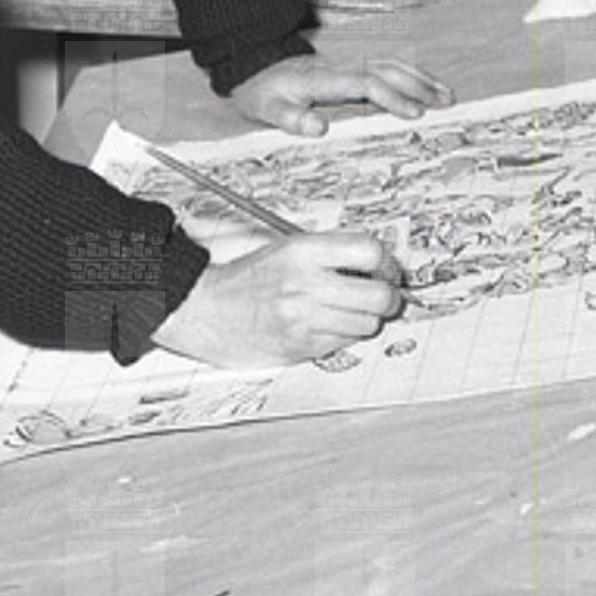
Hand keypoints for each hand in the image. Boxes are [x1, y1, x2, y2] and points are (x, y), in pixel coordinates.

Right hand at [151, 235, 402, 366]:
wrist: (205, 309)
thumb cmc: (246, 278)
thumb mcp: (286, 249)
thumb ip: (330, 253)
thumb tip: (376, 263)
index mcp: (302, 251)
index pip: (369, 251)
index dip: (387, 263)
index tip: (387, 270)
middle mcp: (305, 284)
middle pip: (379, 294)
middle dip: (389, 297)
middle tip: (384, 295)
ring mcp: (304, 319)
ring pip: (367, 323)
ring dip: (365, 318)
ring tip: (349, 311)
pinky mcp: (301, 346)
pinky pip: (345, 342)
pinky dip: (343, 334)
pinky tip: (326, 324)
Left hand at [227, 55, 453, 137]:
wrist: (255, 66)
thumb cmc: (263, 91)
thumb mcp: (266, 109)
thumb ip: (290, 119)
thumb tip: (317, 128)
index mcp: (323, 79)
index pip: (365, 84)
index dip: (392, 97)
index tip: (415, 114)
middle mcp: (340, 67)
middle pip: (386, 70)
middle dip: (419, 85)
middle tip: (447, 103)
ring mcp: (347, 63)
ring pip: (390, 64)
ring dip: (420, 78)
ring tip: (447, 94)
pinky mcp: (350, 66)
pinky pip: (385, 66)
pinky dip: (410, 74)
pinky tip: (425, 85)